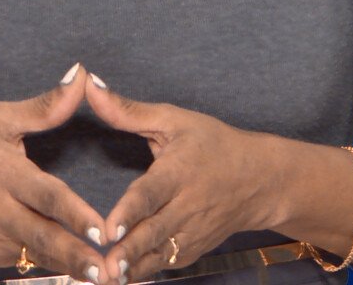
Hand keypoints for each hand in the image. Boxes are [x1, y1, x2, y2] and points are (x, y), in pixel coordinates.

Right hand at [0, 63, 110, 281]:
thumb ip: (44, 107)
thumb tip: (81, 76)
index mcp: (3, 174)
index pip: (45, 196)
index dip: (74, 214)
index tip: (101, 230)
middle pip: (43, 239)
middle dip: (77, 258)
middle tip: (108, 273)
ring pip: (37, 255)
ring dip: (70, 267)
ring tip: (105, 279)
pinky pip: (24, 258)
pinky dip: (49, 262)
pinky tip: (77, 269)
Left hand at [86, 75, 276, 284]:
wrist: (260, 180)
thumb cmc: (213, 144)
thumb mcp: (175, 120)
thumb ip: (129, 111)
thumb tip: (91, 87)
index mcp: (180, 172)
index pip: (151, 195)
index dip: (130, 213)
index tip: (109, 229)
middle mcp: (187, 206)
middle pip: (154, 232)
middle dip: (128, 251)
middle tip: (102, 266)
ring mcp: (193, 231)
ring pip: (160, 254)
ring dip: (135, 268)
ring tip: (107, 279)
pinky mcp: (195, 249)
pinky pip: (169, 262)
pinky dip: (148, 271)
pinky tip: (124, 279)